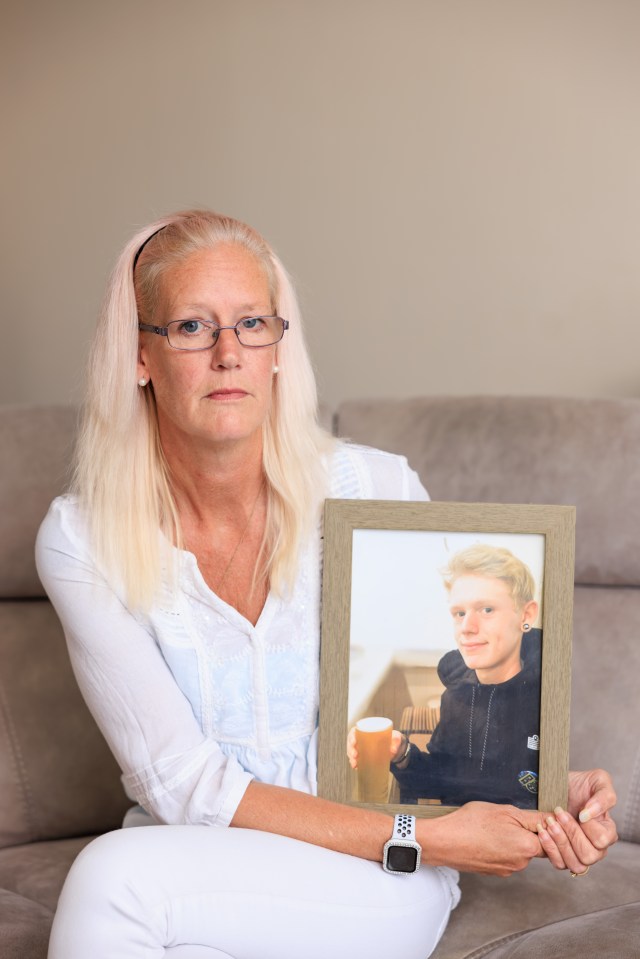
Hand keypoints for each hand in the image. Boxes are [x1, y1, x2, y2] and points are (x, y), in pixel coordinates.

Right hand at [346, 727, 404, 767]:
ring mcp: (361, 747)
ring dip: (351, 758)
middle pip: (351, 742)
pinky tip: (355, 767)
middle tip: (355, 755)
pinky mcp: (362, 756)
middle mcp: (361, 739)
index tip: (354, 742)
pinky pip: (355, 759)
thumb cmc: (392, 738)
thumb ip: (396, 740)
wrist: (394, 747)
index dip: (352, 737)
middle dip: (350, 749)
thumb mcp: (395, 737)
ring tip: (355, 764)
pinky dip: (354, 763)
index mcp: (366, 730)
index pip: (354, 731)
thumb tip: (393, 750)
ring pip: (351, 751)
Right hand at [423, 802, 543, 876]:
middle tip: (506, 819)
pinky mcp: (494, 872)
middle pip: (534, 846)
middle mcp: (521, 863)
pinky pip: (505, 858)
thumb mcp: (505, 811)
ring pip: (519, 852)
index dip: (542, 825)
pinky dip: (500, 848)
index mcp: (527, 847)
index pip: (550, 838)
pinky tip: (486, 837)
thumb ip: (534, 818)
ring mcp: (507, 870)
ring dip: (512, 840)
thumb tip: (554, 821)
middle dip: (526, 832)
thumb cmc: (472, 823)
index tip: (528, 816)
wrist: (445, 842)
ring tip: (493, 827)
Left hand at [535, 769, 617, 872]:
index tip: (579, 811)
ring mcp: (579, 853)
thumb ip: (604, 797)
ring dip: (560, 843)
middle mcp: (596, 847)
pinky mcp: (562, 855)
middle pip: (589, 856)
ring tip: (550, 822)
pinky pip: (559, 864)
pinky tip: (543, 832)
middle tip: (559, 813)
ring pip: (576, 864)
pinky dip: (550, 849)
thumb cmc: (580, 784)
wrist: (557, 784)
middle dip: (571, 833)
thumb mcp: (599, 780)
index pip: (602, 840)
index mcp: (607, 831)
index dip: (589, 827)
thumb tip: (590, 815)